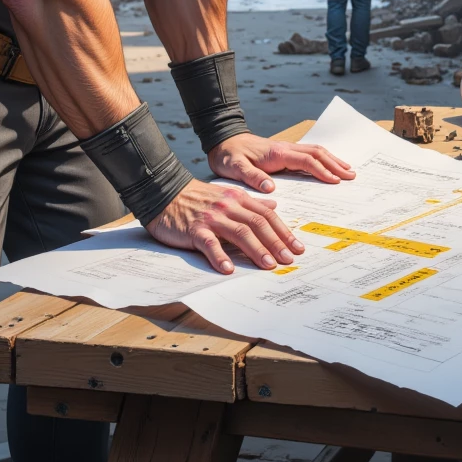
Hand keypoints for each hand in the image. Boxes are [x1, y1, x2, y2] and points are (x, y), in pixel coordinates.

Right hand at [146, 178, 303, 273]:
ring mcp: (211, 217)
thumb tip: (274, 205)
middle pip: (257, 224)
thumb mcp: (227, 195)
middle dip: (276, 243)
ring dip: (256, 250)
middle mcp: (228, 206)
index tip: (297, 247)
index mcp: (238, 199)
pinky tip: (227, 269)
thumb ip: (251, 202)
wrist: (164, 192)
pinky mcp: (194, 229)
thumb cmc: (196, 197)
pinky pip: (209, 243)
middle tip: (289, 259)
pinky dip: (219, 256)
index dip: (283, 232)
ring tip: (268, 265)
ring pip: (239, 232)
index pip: (266, 215)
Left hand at [208, 132, 355, 192]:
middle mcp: (284, 148)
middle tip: (351, 176)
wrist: (222, 140)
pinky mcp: (283, 152)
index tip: (336, 181)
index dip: (322, 170)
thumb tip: (270, 188)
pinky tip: (327, 166)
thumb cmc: (228, 155)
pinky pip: (308, 154)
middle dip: (335, 164)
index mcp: (277, 153)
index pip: (306, 160)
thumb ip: (251, 177)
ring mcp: (285, 149)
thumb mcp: (234, 167)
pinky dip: (322, 159)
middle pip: (317, 153)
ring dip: (332, 160)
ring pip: (314, 151)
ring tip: (347, 170)